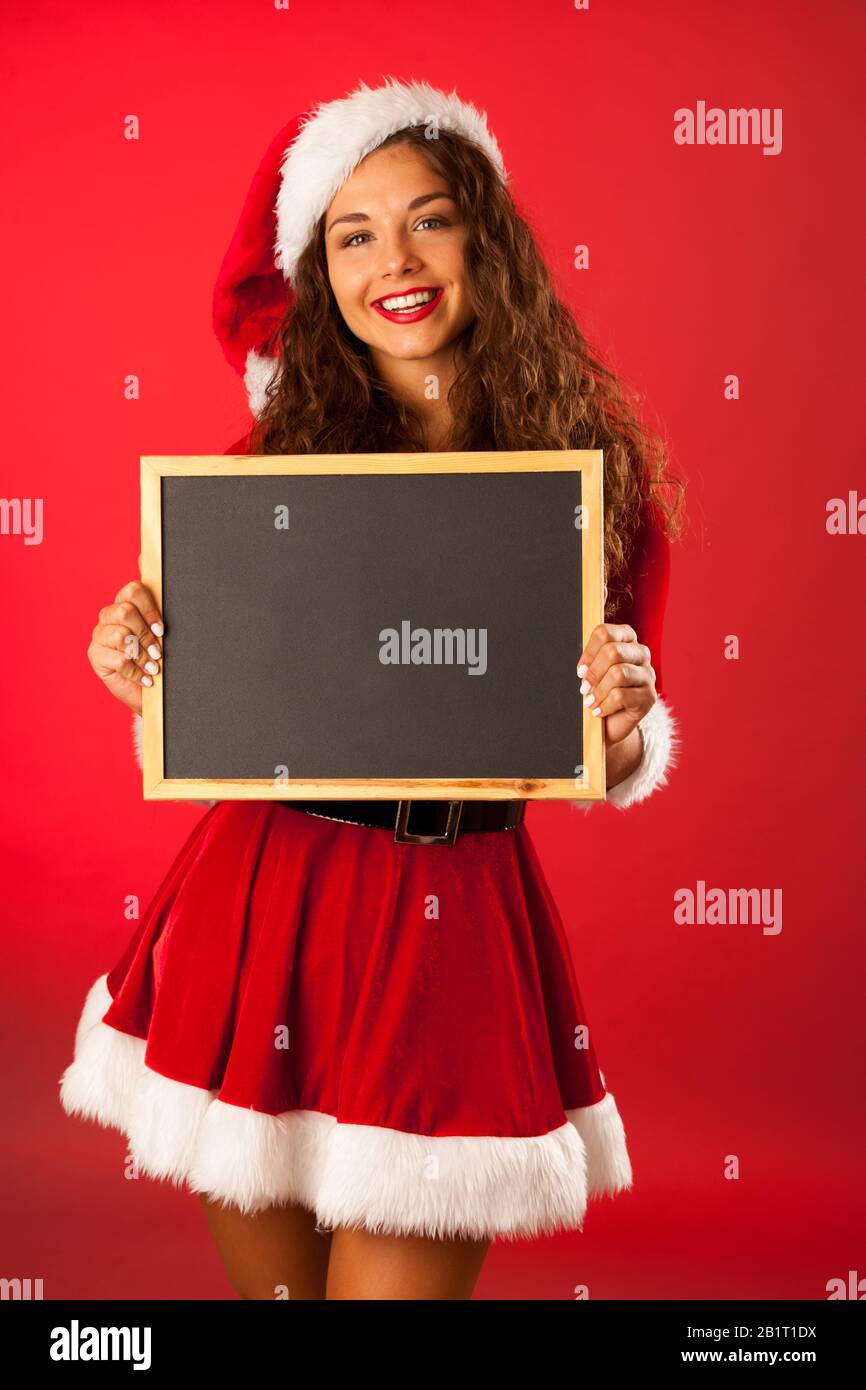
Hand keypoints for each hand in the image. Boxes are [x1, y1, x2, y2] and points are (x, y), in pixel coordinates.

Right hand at [86, 553, 163, 713]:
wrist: (155, 691)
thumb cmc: (161, 656)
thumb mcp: (165, 628)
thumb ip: (157, 595)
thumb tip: (144, 556)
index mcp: (127, 603)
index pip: (132, 590)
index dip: (150, 609)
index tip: (162, 628)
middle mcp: (110, 615)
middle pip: (125, 610)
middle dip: (145, 634)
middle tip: (159, 652)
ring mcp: (100, 635)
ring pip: (120, 634)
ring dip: (141, 654)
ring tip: (153, 667)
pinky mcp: (95, 656)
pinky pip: (116, 658)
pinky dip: (135, 671)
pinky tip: (144, 677)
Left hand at [577, 622, 656, 746]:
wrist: (612, 723)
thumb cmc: (601, 693)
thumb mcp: (593, 672)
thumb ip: (590, 663)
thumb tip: (584, 669)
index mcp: (627, 639)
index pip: (605, 633)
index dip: (588, 653)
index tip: (581, 670)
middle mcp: (641, 653)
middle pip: (613, 651)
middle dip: (594, 672)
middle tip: (584, 688)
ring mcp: (648, 675)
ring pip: (619, 674)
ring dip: (599, 691)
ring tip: (590, 701)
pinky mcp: (649, 697)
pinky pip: (621, 696)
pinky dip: (605, 705)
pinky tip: (599, 710)